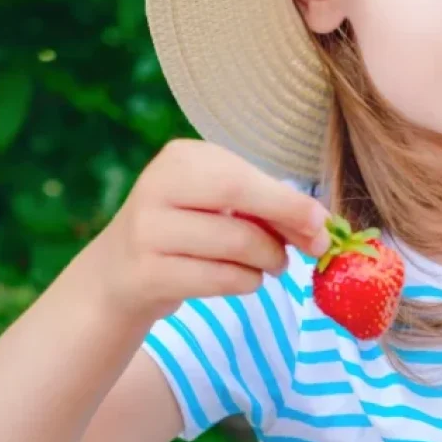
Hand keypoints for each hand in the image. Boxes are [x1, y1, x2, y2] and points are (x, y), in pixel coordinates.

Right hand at [91, 139, 330, 322]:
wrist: (119, 273)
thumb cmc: (189, 230)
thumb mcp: (219, 204)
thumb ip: (266, 206)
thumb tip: (320, 227)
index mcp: (180, 159)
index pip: (244, 175)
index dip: (290, 201)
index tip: (322, 223)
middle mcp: (157, 187)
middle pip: (237, 196)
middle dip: (286, 222)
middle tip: (315, 246)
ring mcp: (146, 232)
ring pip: (235, 245)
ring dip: (269, 260)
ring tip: (273, 264)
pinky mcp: (145, 275)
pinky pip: (220, 279)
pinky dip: (247, 282)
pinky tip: (245, 279)